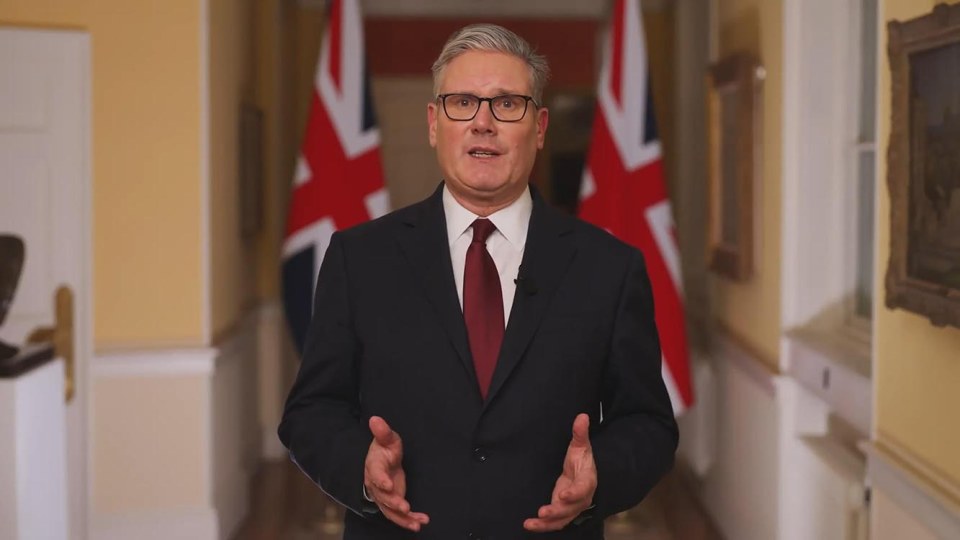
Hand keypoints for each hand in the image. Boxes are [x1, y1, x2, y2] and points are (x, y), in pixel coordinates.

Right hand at [364, 416, 429, 531]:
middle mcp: (376, 485)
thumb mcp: (386, 438)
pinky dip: (409, 520)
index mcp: (374, 467)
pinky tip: (421, 522)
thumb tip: (375, 419)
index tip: (388, 485)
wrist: (382, 461)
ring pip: (391, 510)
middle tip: (405, 507)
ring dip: (403, 518)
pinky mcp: (393, 502)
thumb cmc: (384, 449)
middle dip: (394, 503)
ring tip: (417, 523)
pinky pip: (399, 514)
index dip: (381, 480)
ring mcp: (384, 496)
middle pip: (383, 496)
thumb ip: (382, 432)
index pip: (375, 474)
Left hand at [523, 414, 597, 531]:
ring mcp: (571, 508)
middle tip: (543, 512)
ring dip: (546, 524)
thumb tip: (582, 416)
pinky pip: (554, 523)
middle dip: (557, 511)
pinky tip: (528, 525)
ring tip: (530, 524)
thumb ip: (580, 433)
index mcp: (587, 481)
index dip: (573, 493)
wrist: (586, 475)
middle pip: (571, 509)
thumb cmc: (582, 460)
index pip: (582, 489)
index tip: (563, 495)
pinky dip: (542, 526)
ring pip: (561, 520)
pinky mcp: (562, 512)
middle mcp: (581, 498)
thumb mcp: (581, 446)